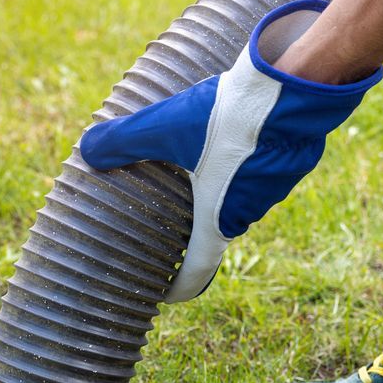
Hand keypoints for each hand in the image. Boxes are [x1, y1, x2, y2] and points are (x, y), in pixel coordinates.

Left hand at [78, 0, 379, 301]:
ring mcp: (273, 189)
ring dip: (219, 188)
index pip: (198, 269)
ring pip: (238, 196)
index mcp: (217, 217)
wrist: (294, 88)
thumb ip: (123, 141)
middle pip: (214, 227)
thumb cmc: (228, 116)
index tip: (166, 293)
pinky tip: (230, 137)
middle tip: (168, 215)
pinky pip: (259, 173)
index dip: (180, 286)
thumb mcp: (164, 126)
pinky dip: (242, 163)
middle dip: (193, 226)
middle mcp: (247, 211)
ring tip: (196, 167)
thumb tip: (88, 150)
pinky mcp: (291, 164)